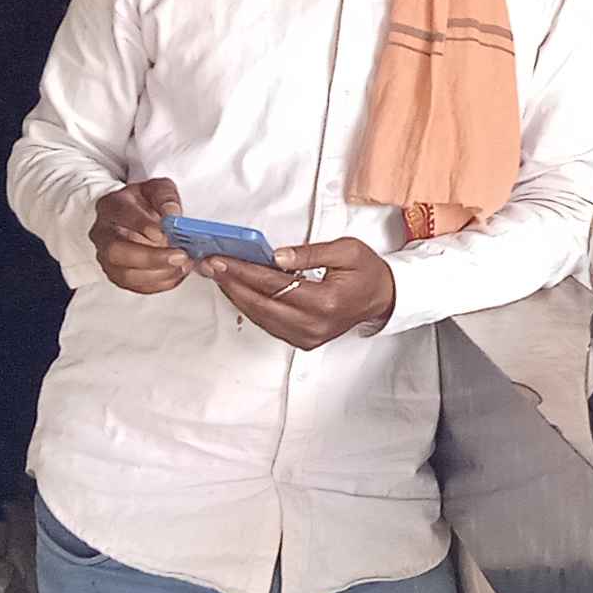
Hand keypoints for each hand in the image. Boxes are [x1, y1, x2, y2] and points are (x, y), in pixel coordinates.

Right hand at [91, 178, 189, 294]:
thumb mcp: (157, 188)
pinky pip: (135, 286)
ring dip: (158, 274)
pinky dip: (159, 284)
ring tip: (182, 266)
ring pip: (124, 274)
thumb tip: (172, 213)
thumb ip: (166, 197)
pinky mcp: (117, 275)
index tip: (165, 232)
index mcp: (111, 206)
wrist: (136, 216)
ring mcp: (106, 257)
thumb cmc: (145, 203)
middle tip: (179, 256)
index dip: (143, 225)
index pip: (121, 215)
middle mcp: (103, 234)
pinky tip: (176, 273)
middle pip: (116, 251)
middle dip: (150, 257)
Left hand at [206, 237, 397, 349]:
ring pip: (260, 317)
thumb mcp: (346, 251)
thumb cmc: (367, 272)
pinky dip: (250, 306)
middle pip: (260, 304)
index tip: (221, 259)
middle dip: (231, 282)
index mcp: (326, 302)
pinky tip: (238, 289)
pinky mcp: (303, 341)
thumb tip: (276, 256)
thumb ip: (310, 253)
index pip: (274, 285)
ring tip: (218, 274)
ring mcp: (308, 337)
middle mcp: (314, 325)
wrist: (383, 298)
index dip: (243, 271)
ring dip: (235, 295)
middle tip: (209, 265)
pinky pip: (268, 324)